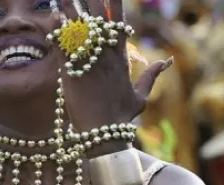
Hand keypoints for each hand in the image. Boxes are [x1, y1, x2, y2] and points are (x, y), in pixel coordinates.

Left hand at [55, 0, 171, 134]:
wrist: (103, 133)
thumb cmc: (121, 117)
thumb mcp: (140, 95)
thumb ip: (152, 75)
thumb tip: (168, 61)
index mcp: (121, 56)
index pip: (118, 21)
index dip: (113, 3)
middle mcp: (105, 54)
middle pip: (98, 17)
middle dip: (92, 0)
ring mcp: (87, 60)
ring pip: (78, 26)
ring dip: (71, 8)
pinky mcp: (70, 70)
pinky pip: (63, 43)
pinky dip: (58, 28)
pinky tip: (55, 14)